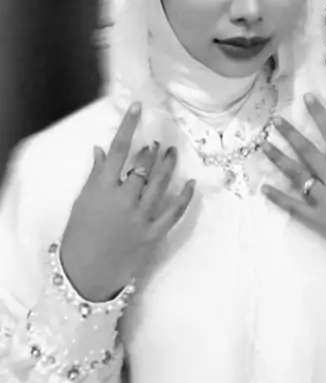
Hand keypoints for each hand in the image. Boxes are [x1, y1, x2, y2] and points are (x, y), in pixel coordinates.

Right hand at [60, 103, 194, 300]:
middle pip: (143, 166)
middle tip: (156, 142)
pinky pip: (173, 212)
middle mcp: (123, 199)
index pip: (118, 149)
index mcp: (102, 188)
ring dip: (168, 165)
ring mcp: (140, 217)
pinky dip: (184, 197)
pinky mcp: (153, 234)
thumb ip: (94, 175)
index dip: (128, 125)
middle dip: (151, 151)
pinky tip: (190, 183)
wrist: (84, 275)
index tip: (138, 107)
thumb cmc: (78, 236)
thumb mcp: (82, 202)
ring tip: (172, 152)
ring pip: (160, 184)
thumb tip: (100, 149)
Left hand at [261, 93, 325, 255]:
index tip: (307, 98)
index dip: (320, 114)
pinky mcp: (318, 220)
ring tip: (263, 144)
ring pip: (297, 175)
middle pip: (309, 152)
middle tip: (275, 121)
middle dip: (290, 134)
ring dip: (278, 158)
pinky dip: (278, 197)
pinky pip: (294, 206)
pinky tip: (264, 187)